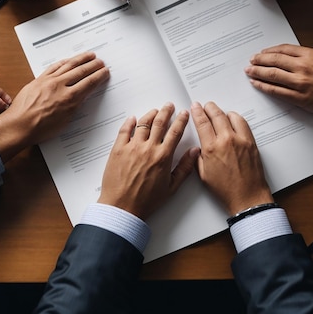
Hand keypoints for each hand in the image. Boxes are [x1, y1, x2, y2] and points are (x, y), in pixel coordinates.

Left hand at [0, 52, 108, 162]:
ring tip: (90, 55)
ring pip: (68, 65)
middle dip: (93, 65)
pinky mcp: (39, 79)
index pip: (89, 83)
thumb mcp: (65, 121)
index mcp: (70, 98)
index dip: (99, 76)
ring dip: (81, 59)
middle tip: (101, 62)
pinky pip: (54, 66)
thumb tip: (81, 97)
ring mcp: (49, 81)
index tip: (105, 72)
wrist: (19, 126)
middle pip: (81, 71)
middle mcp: (60, 86)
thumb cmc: (40, 129)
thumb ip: (74, 106)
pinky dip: (63, 62)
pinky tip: (69, 60)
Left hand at [98, 103, 195, 220]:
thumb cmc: (146, 201)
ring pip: (143, 123)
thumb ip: (185, 168)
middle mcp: (148, 148)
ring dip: (150, 114)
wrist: (122, 207)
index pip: (175, 132)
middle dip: (166, 111)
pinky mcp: (118, 149)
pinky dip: (129, 122)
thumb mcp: (171, 187)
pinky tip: (133, 118)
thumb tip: (195, 152)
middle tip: (169, 106)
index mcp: (163, 157)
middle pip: (159, 123)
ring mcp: (132, 147)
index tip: (184, 113)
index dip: (181, 120)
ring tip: (154, 111)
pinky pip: (124, 130)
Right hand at [191, 101, 272, 215]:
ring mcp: (240, 140)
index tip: (195, 107)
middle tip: (205, 106)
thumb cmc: (226, 189)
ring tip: (218, 112)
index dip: (197, 112)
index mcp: (211, 148)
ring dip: (222, 112)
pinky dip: (236, 118)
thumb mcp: (203, 174)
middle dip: (209, 107)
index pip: (202, 122)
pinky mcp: (251, 142)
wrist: (247, 197)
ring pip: (230, 116)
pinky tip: (232, 119)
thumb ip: (199, 157)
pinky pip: (243, 123)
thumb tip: (198, 147)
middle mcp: (226, 140)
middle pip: (216, 115)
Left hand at [245, 44, 312, 115]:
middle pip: (274, 61)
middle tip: (250, 61)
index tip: (261, 53)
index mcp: (308, 55)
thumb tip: (285, 55)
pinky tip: (256, 84)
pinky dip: (264, 86)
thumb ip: (304, 55)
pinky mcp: (299, 97)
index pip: (282, 49)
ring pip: (272, 75)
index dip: (269, 51)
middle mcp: (302, 67)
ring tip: (249, 71)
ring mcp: (299, 83)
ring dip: (257, 72)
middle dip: (259, 60)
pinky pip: (276, 91)